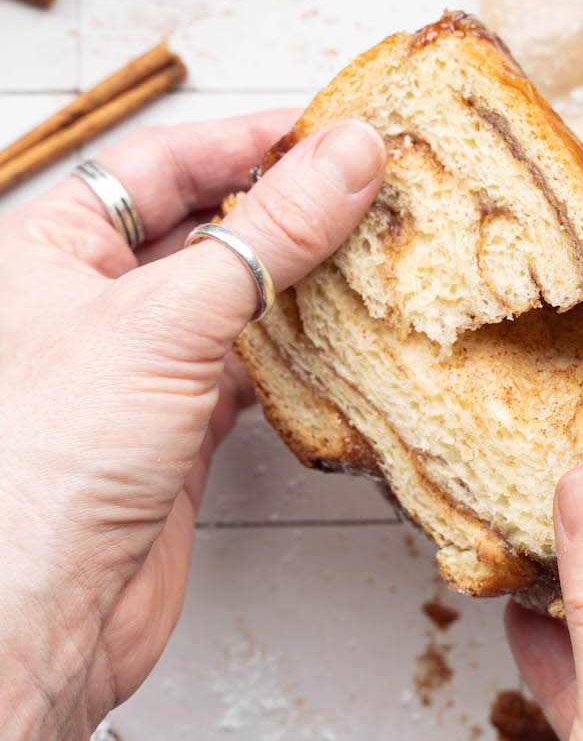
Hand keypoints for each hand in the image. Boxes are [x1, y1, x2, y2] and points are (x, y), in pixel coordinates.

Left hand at [0, 110, 384, 740]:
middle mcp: (89, 301)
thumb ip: (270, 233)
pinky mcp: (175, 435)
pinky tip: (350, 341)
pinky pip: (250, 372)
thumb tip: (350, 153)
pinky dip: (302, 356)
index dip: (252, 139)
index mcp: (51, 247)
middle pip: (206, 228)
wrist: (41, 613)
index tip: (338, 127)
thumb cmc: (51, 457)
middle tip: (379, 189)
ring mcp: (136, 370)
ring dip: (304, 284)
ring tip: (382, 255)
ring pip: (235, 303)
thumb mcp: (169, 315)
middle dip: (290, 208)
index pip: (163, 163)